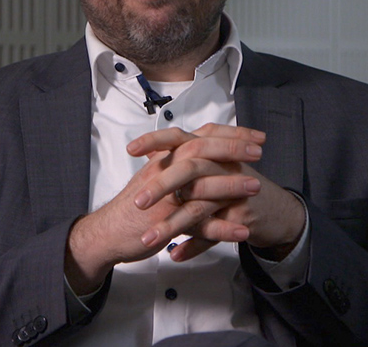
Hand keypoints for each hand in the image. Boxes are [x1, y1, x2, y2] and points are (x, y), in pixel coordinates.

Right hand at [64, 126, 264, 293]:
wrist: (108, 232)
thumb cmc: (134, 206)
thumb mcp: (155, 175)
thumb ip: (175, 162)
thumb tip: (199, 149)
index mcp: (166, 158)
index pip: (201, 136)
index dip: (230, 134)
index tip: (255, 136)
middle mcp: (165, 171)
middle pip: (200, 150)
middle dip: (232, 148)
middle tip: (259, 151)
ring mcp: (165, 197)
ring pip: (201, 185)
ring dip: (231, 186)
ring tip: (257, 188)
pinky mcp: (165, 222)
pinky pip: (198, 224)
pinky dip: (221, 229)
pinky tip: (242, 232)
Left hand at [130, 124, 305, 262]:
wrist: (279, 211)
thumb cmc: (241, 186)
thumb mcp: (214, 166)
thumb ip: (185, 160)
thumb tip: (152, 155)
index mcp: (211, 151)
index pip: (181, 137)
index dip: (156, 140)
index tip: (131, 149)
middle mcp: (223, 167)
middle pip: (189, 169)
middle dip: (161, 186)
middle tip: (139, 203)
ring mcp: (233, 192)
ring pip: (198, 207)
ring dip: (172, 225)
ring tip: (149, 239)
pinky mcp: (241, 218)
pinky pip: (213, 234)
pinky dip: (193, 246)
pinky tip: (175, 254)